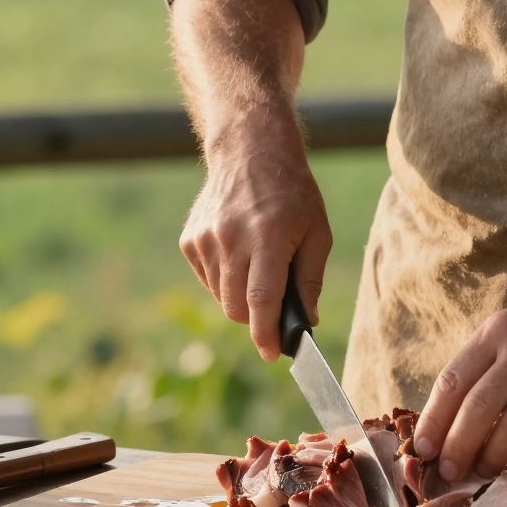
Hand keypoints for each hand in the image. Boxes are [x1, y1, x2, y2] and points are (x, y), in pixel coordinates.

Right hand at [180, 116, 331, 360]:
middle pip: (237, 307)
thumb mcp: (317, 232)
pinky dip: (224, 280)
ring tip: (259, 267)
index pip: (262, 300)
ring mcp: (206, 239)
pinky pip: (208, 279)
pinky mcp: (190, 240)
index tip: (273, 354)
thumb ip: (310, 279)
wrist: (250, 152)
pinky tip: (239, 254)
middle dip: (257, 319)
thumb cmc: (292, 194)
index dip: (266, 334)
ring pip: (221, 297)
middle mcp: (231, 239)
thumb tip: (307, 321)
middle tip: (275, 308)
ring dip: (241, 297)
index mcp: (268, 238)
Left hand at [413, 277, 506, 479]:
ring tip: (482, 474)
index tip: (422, 450)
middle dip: (459, 446)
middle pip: (479, 406)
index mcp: (498, 330)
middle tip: (449, 472)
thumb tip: (449, 426)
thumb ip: (485, 368)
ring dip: (493, 457)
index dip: (434, 420)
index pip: (454, 380)